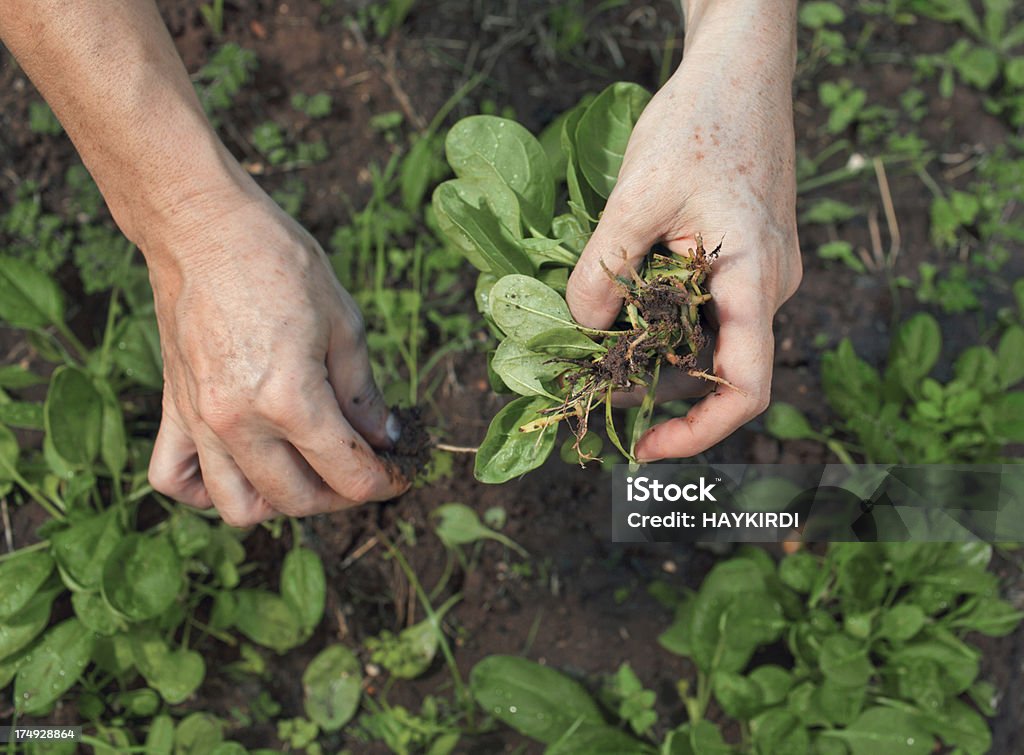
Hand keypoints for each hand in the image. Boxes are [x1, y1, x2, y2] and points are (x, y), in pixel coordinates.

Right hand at [0, 0, 409, 522]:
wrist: (203, 227)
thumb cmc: (278, 262)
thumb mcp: (344, 323)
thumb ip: (364, 393)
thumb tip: (386, 436)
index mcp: (290, 400)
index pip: (348, 474)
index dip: (385, 481)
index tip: (400, 473)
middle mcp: (239, 423)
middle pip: (298, 500)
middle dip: (341, 495)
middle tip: (362, 467)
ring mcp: (200, 421)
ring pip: (238, 506)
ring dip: (279, 502)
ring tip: (306, 471)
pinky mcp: (173, 409)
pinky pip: (175, 478)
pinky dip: (206, 489)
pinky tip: (240, 466)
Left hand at [566, 3, 801, 460]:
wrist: (740, 72)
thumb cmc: (700, 124)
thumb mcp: (637, 197)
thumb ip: (605, 270)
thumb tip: (576, 329)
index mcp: (756, 280)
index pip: (746, 388)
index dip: (699, 433)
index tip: (646, 447)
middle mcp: (768, 288)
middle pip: (720, 368)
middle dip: (660, 388)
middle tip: (594, 387)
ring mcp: (760, 275)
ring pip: (708, 337)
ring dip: (657, 349)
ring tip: (598, 342)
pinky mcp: (744, 259)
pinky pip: (708, 308)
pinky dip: (664, 319)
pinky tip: (623, 302)